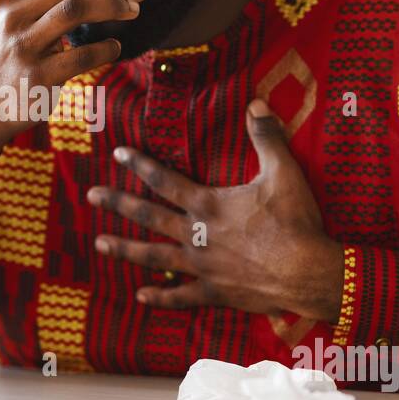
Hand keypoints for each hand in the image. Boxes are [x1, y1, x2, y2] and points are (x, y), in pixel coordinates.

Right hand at [0, 0, 145, 163]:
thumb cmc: (7, 46)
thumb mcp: (6, 7)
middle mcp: (11, 16)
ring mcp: (23, 47)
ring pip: (76, 11)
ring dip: (114, 7)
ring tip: (133, 10)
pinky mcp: (38, 77)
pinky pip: (83, 55)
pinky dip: (106, 48)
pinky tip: (114, 46)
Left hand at [86, 99, 343, 321]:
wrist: (308, 273)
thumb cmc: (296, 222)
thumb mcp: (284, 172)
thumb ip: (267, 137)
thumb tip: (257, 103)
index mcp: (208, 204)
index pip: (165, 179)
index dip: (139, 164)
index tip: (116, 153)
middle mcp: (196, 234)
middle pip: (149, 216)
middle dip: (117, 204)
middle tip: (90, 195)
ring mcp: (202, 266)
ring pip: (154, 255)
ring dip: (125, 249)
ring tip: (98, 244)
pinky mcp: (214, 292)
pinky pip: (181, 296)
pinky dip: (161, 296)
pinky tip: (140, 296)